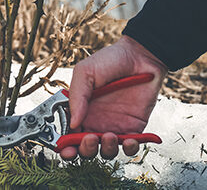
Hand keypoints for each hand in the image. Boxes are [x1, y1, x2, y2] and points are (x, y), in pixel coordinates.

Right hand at [60, 35, 167, 159]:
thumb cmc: (111, 60)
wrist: (140, 55)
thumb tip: (72, 123)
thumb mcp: (85, 72)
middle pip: (86, 148)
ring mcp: (115, 125)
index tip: (66, 148)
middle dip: (85, 150)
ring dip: (106, 149)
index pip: (69, 135)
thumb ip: (76, 96)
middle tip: (89, 139)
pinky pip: (130, 146)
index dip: (66, 146)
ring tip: (109, 136)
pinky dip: (130, 149)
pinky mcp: (134, 127)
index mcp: (81, 110)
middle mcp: (96, 121)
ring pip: (107, 151)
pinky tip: (129, 140)